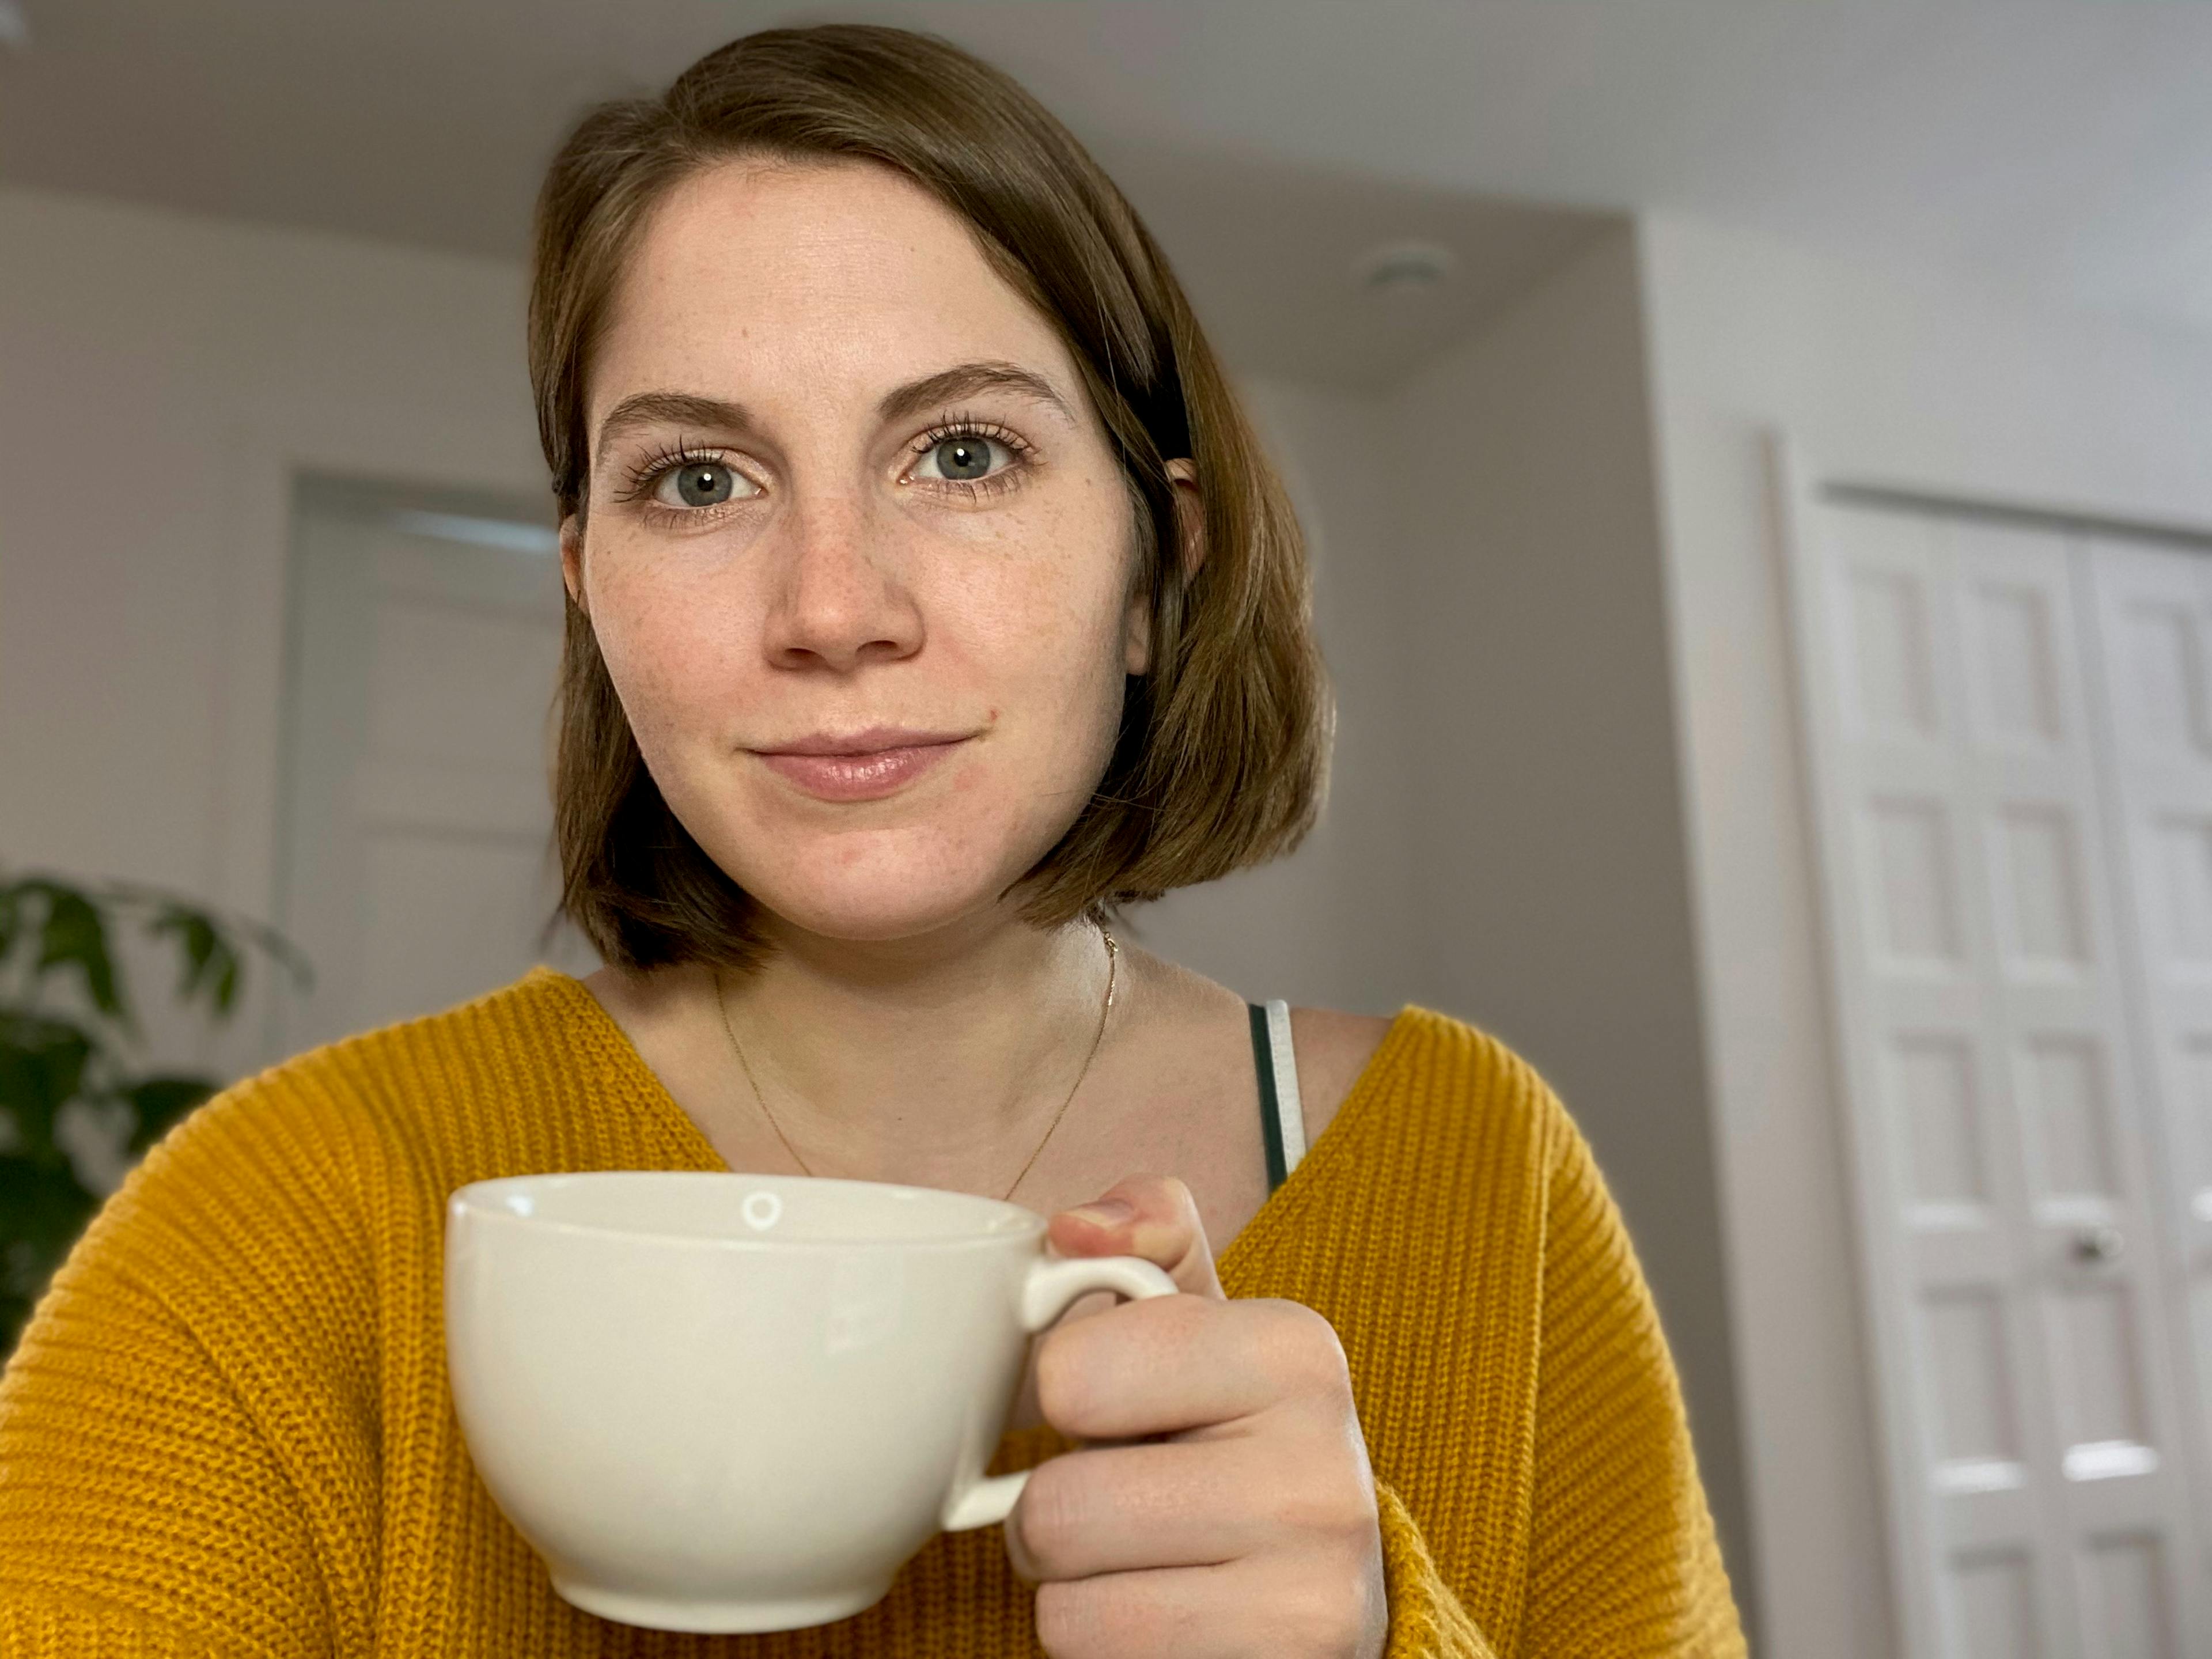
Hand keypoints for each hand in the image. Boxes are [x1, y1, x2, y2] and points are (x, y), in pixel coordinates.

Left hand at [1007, 1175, 1387, 1657]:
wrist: (1315, 1585)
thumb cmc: (1225, 1435)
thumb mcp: (1197, 1320)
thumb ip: (1142, 1235)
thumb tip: (1074, 1228)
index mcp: (1295, 1350)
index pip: (1067, 1373)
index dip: (1061, 1394)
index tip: (1120, 1404)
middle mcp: (1322, 1471)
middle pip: (1055, 1507)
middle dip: (1053, 1512)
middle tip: (1119, 1498)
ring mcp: (1313, 1591)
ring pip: (1067, 1602)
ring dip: (1076, 1588)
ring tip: (1143, 1559)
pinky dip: (1105, 1650)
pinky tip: (1168, 1618)